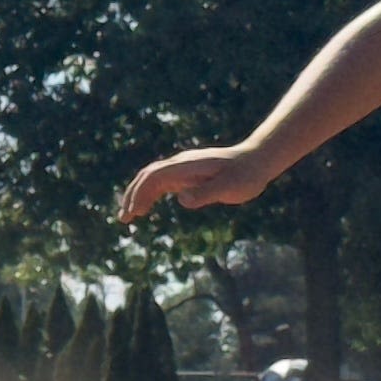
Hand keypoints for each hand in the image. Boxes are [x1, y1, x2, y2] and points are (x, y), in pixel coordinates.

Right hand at [118, 144, 275, 221]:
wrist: (257, 161)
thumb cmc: (246, 176)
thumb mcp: (229, 188)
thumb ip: (205, 193)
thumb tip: (181, 199)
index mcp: (187, 167)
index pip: (154, 177)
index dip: (140, 194)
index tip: (133, 213)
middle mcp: (181, 165)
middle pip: (148, 176)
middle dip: (132, 195)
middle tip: (123, 219)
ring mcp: (184, 169)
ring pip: (153, 179)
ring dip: (139, 196)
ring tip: (129, 216)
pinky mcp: (189, 175)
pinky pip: (163, 183)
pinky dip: (151, 194)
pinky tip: (148, 207)